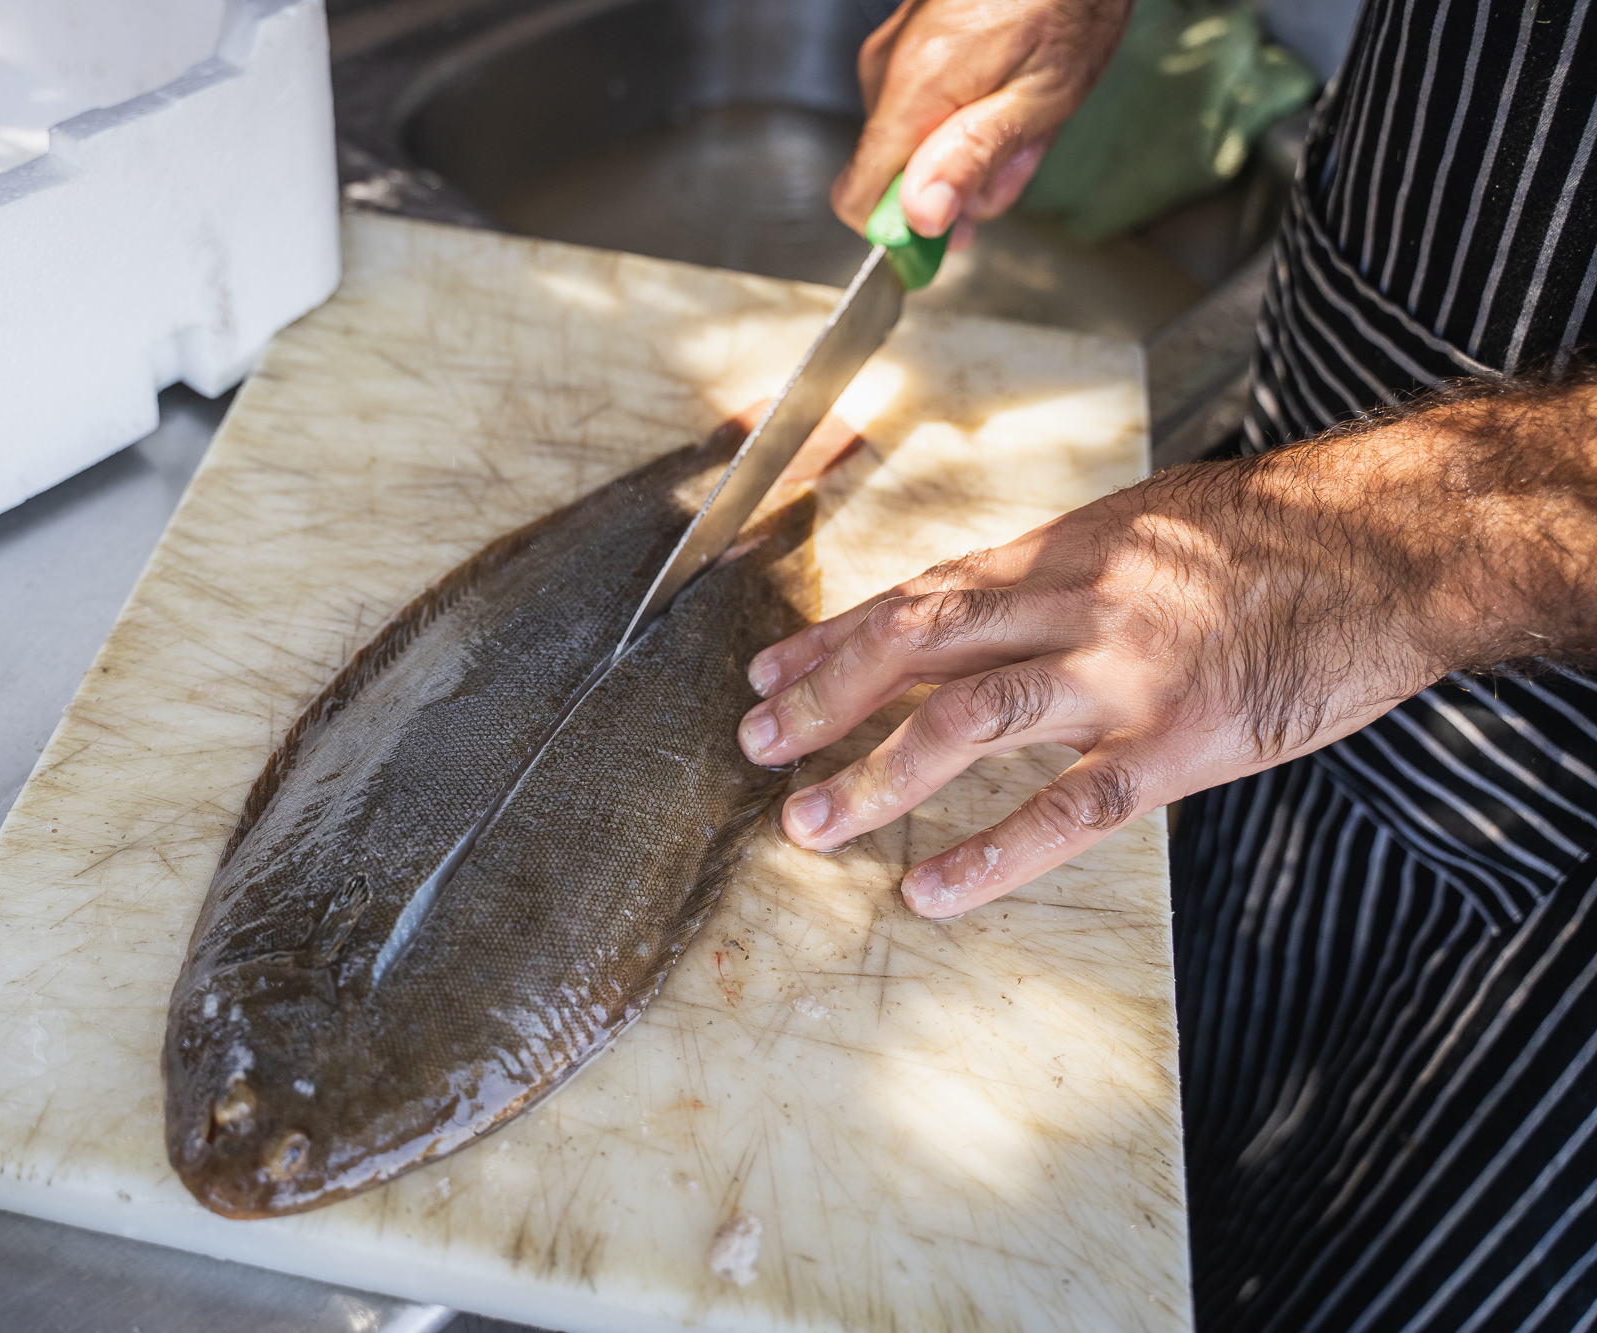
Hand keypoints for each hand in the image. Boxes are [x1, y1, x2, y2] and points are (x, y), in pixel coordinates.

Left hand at [737, 387, 1596, 917]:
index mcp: (1063, 549)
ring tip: (808, 822)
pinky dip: (993, 850)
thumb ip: (1063, 573)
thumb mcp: (1149, 524)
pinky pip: (1070, 806)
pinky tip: (933, 888)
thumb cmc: (1276, 534)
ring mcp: (1123, 671)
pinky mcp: (1181, 740)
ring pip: (968, 720)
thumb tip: (983, 610)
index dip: (837, 637)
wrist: (1393, 544)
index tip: (769, 672)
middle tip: (753, 741)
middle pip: (919, 646)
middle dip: (824, 696)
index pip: (922, 595)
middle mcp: (1074, 602)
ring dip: (875, 774)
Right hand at [833, 0, 1132, 248]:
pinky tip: (1012, 88)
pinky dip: (967, 113)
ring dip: (971, 147)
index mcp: (915, 90)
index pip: (859, 196)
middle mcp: (889, 71)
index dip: (899, 232)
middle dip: (960, 183)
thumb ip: (974, 157)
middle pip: (898, 174)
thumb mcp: (1042, 94)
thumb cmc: (1069, 0)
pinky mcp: (913, 42)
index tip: (947, 241)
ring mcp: (897, 53)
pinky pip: (926, 105)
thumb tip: (921, 217)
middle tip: (1021, 156)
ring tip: (1028, 112)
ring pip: (917, 141)